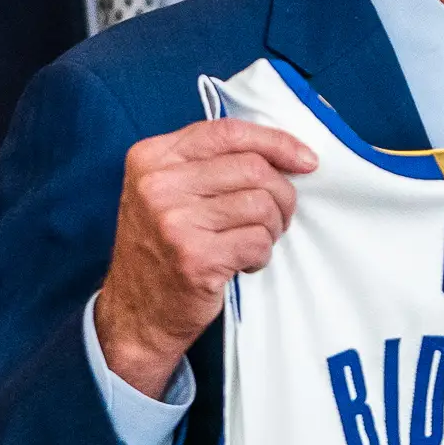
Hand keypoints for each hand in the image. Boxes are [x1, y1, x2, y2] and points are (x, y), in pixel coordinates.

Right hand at [96, 119, 316, 397]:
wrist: (136, 313)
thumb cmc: (163, 248)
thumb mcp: (168, 192)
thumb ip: (211, 164)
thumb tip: (286, 152)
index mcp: (152, 157)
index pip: (228, 131)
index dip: (276, 142)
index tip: (307, 160)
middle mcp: (158, 184)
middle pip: (254, 168)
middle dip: (281, 195)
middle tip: (274, 219)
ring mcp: (173, 221)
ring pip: (262, 206)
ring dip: (271, 229)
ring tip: (251, 243)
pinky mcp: (194, 257)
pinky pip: (258, 242)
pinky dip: (260, 255)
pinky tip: (240, 263)